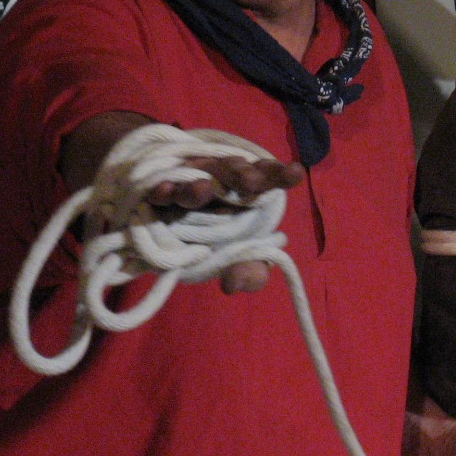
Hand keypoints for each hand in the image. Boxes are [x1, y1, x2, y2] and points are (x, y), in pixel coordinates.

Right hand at [147, 155, 305, 294]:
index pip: (267, 177)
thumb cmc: (218, 244)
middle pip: (234, 171)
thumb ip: (250, 274)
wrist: (173, 240)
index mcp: (248, 192)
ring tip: (201, 191)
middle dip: (243, 175)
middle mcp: (222, 181)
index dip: (280, 174)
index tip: (296, 173)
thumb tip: (232, 284)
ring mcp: (190, 182)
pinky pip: (160, 190)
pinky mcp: (161, 193)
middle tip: (252, 183)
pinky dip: (162, 190)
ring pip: (195, 179)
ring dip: (198, 185)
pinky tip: (164, 190)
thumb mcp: (239, 263)